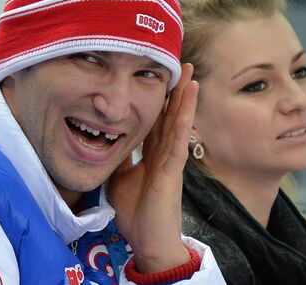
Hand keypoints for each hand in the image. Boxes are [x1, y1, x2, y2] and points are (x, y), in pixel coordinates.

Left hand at [108, 63, 197, 273]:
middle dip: (176, 91)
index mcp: (152, 154)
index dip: (160, 99)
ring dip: (185, 100)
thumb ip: (122, 157)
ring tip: (191, 76)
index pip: (157, 120)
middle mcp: (164, 153)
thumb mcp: (121, 177)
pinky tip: (187, 107)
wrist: (147, 241)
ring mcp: (170, 161)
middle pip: (171, 115)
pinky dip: (182, 124)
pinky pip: (177, 144)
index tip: (162, 77)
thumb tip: (113, 140)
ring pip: (179, 124)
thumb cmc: (136, 212)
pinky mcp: (172, 172)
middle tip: (184, 65)